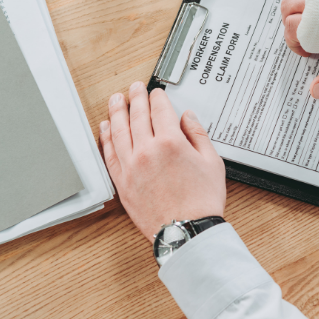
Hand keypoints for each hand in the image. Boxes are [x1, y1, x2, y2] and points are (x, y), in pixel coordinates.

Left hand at [99, 81, 225, 241]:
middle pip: (137, 116)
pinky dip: (106, 137)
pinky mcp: (122, 182)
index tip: (156, 92)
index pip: (160, 110)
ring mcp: (132, 166)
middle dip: (136, 98)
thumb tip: (187, 118)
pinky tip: (106, 127)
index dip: (157, 97)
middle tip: (134, 88)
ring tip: (116, 99)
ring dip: (116, 111)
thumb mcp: (212, 162)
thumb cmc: (201, 201)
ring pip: (119, 131)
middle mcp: (147, 151)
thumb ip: (198, 135)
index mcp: (171, 143)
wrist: (186, 230)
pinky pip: (109, 154)